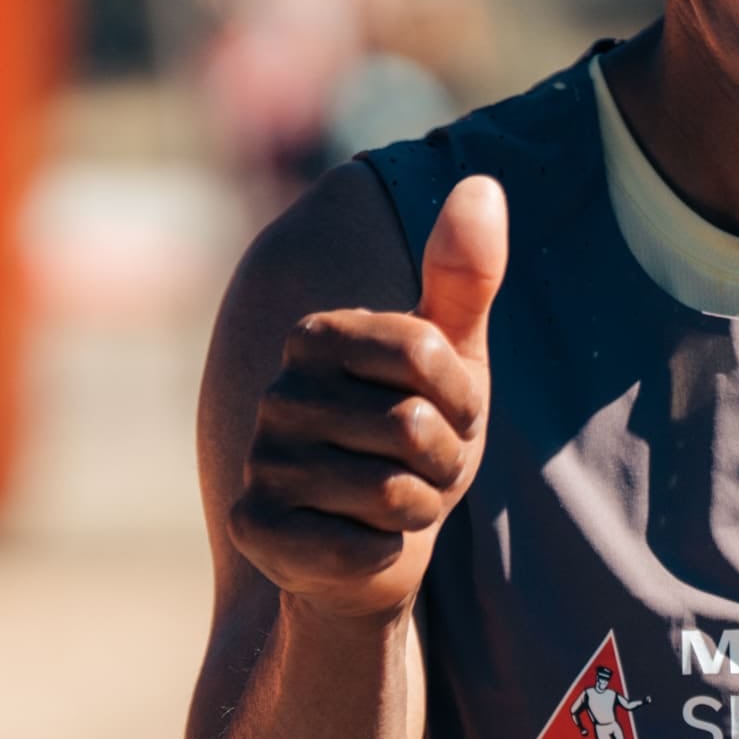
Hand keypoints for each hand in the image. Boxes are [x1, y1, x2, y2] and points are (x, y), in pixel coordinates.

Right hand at [226, 173, 505, 623]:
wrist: (370, 553)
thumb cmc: (415, 447)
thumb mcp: (451, 363)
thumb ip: (463, 277)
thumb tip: (483, 183)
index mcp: (317, 337)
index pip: (424, 352)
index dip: (460, 397)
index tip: (446, 413)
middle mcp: (276, 393)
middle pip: (411, 426)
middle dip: (443, 462)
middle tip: (421, 470)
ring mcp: (259, 462)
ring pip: (391, 491)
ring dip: (418, 509)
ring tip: (394, 506)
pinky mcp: (256, 528)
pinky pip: (360, 547)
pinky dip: (382, 554)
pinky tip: (359, 544)